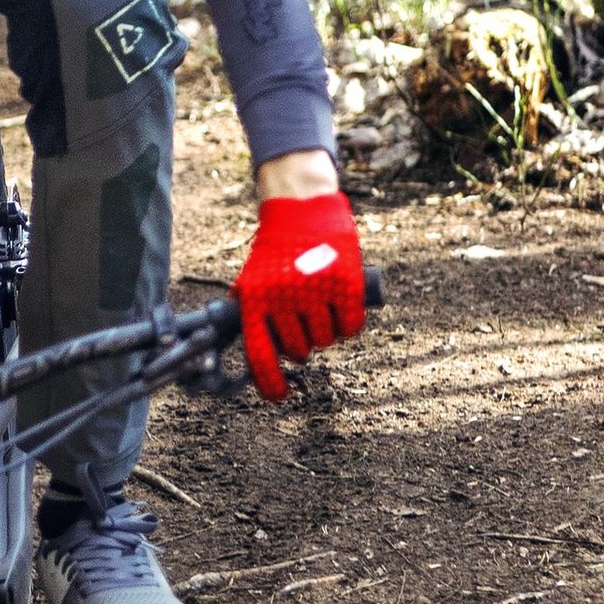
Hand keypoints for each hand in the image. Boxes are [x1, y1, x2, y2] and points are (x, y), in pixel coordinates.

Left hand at [235, 185, 364, 402]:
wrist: (302, 207)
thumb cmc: (275, 249)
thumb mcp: (252, 280)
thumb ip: (252, 317)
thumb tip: (256, 362)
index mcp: (255, 301)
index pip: (260, 356)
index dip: (270, 384)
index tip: (280, 396)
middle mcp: (284, 298)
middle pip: (298, 351)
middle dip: (302, 347)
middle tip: (304, 326)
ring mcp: (316, 291)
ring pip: (326, 341)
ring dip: (326, 335)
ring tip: (321, 311)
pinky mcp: (345, 283)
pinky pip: (351, 327)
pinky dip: (349, 325)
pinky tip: (343, 312)